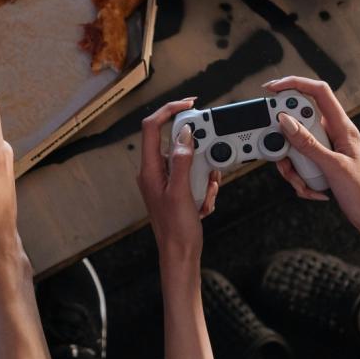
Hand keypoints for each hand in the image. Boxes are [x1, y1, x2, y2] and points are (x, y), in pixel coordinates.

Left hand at [137, 98, 220, 259]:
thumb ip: (183, 161)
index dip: (168, 111)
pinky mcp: (177, 189)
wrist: (180, 254)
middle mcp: (155, 172)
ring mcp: (166, 181)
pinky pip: (195, 176)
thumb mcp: (181, 193)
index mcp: (149, 169)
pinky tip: (204, 203)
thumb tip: (185, 134)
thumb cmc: (176, 230)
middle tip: (209, 165)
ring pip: (191, 160)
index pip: (152, 127)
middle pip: (178, 143)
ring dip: (205, 174)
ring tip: (205, 194)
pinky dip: (205, 186)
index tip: (189, 104)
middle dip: (199, 152)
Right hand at [263, 76, 359, 236]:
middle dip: (285, 142)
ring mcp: (326, 149)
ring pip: (295, 147)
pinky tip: (312, 191)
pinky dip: (299, 178)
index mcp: (342, 126)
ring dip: (292, 167)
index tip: (271, 89)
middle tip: (283, 156)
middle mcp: (333, 134)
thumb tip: (285, 121)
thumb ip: (307, 143)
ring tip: (303, 183)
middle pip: (298, 122)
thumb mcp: (332, 166)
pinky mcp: (321, 163)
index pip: (318, 92)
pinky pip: (299, 163)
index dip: (295, 84)